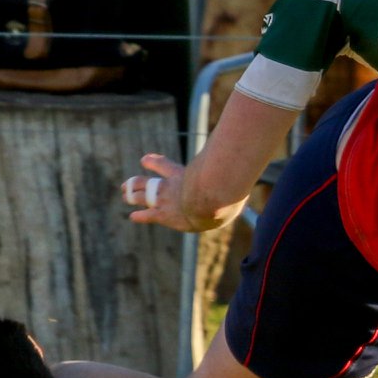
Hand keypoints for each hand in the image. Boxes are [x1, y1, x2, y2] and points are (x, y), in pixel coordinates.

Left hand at [121, 153, 241, 232]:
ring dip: (131, 195)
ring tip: (125, 195)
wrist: (208, 197)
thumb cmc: (221, 187)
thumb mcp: (228, 177)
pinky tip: (133, 217)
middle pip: (147, 181)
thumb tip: (252, 171)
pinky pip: (148, 214)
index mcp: (183, 175)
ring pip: (140, 196)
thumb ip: (235, 174)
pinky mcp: (164, 215)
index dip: (154, 163)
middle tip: (126, 184)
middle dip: (136, 182)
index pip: (165, 166)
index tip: (144, 160)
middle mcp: (170, 185)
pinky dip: (140, 216)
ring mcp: (164, 200)